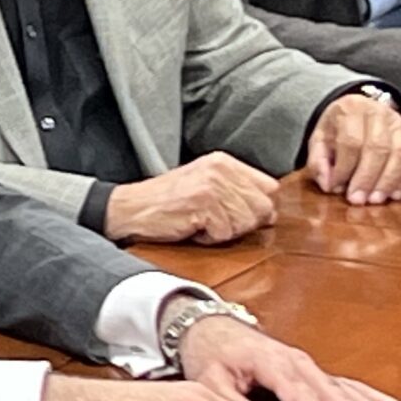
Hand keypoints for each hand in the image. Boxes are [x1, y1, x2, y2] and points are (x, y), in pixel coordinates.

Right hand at [102, 153, 277, 243]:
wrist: (130, 209)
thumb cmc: (167, 202)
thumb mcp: (205, 185)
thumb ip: (238, 192)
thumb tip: (270, 214)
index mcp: (224, 161)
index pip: (269, 187)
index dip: (258, 207)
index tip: (236, 214)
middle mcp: (221, 169)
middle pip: (262, 207)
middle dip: (242, 223)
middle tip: (214, 221)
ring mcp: (212, 186)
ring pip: (245, 222)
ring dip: (224, 231)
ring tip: (201, 223)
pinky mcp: (202, 204)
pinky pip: (224, 233)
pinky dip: (209, 238)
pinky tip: (192, 228)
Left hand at [176, 314, 400, 400]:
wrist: (213, 330)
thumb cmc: (210, 358)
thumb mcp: (208, 382)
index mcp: (269, 363)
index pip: (299, 396)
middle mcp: (297, 363)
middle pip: (335, 394)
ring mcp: (311, 367)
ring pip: (351, 390)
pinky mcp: (318, 373)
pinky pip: (353, 387)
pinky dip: (378, 400)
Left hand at [305, 93, 400, 203]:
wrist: (359, 109)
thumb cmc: (337, 129)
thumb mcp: (319, 139)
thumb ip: (318, 162)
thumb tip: (328, 186)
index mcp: (352, 110)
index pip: (351, 142)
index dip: (344, 169)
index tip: (336, 189)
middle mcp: (380, 114)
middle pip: (378, 148)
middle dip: (367, 178)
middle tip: (358, 200)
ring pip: (400, 154)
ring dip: (389, 181)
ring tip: (376, 200)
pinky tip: (397, 194)